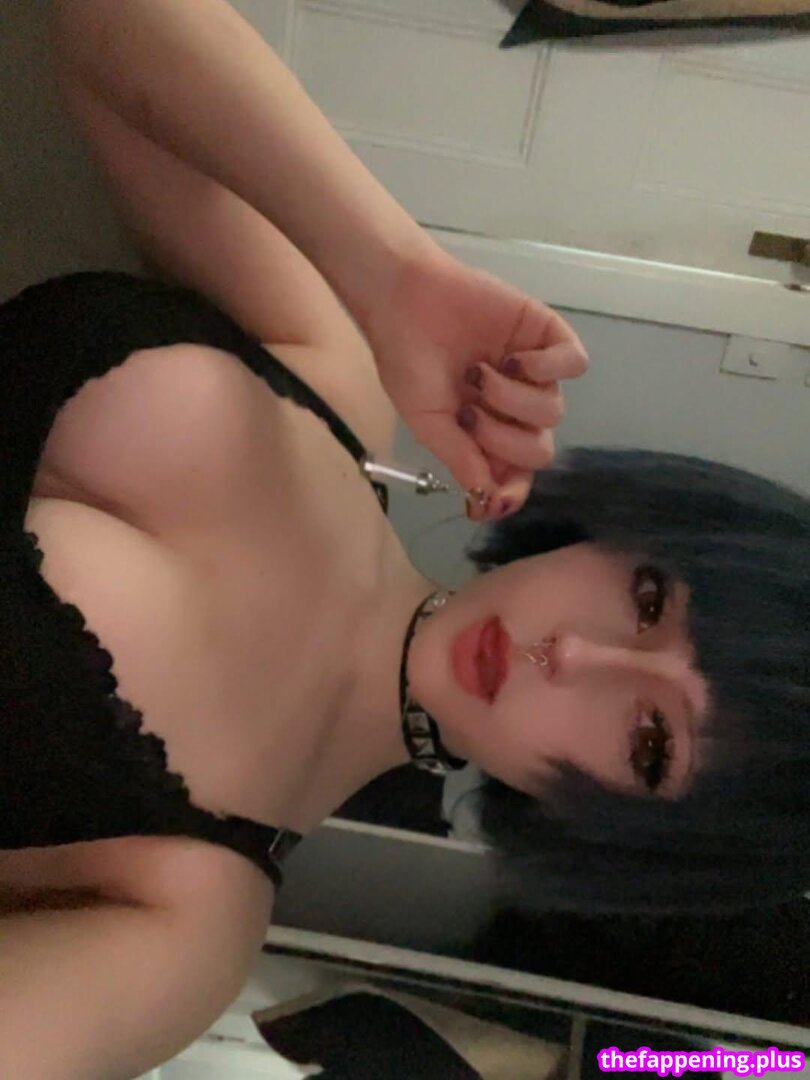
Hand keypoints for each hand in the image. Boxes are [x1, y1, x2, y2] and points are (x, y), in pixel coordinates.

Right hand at [364, 244, 588, 519]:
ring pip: (553, 411)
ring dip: (512, 399)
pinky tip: (515, 359)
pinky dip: (548, 368)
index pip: (516, 477)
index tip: (491, 499)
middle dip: (504, 440)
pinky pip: (575, 364)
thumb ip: (459, 458)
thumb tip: (486, 499)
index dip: (511, 492)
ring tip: (477, 374)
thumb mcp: (426, 420)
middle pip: (539, 451)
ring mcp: (535, 374)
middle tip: (469, 415)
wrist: (403, 301)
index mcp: (486, 436)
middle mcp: (516, 410)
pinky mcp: (547, 336)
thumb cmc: (408, 361)